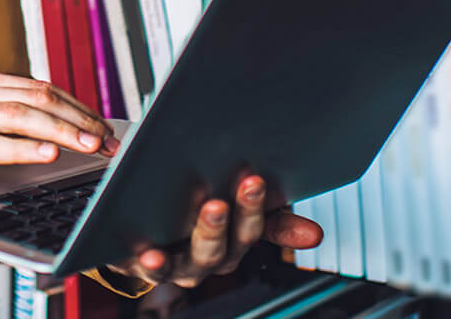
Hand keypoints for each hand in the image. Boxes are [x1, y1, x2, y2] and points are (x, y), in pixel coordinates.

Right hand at [0, 67, 120, 172]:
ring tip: (92, 145)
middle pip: (39, 98)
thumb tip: (33, 118)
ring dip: (63, 132)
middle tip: (110, 140)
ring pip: (21, 117)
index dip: (77, 106)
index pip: (39, 87)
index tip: (103, 125)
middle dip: (81, 119)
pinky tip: (45, 154)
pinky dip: (21, 148)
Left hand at [106, 174, 321, 288]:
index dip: (258, 207)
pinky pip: (151, 270)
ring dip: (207, 235)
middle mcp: (210, 258)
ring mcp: (179, 265)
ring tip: (211, 209)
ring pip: (196, 259)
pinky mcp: (145, 266)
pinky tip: (151, 253)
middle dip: (241, 214)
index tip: (257, 179)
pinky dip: (153, 264)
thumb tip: (315, 235)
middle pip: (229, 244)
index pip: (254, 228)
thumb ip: (270, 218)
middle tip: (246, 183)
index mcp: (234, 241)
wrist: (136, 226)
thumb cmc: (190, 211)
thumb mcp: (232, 208)